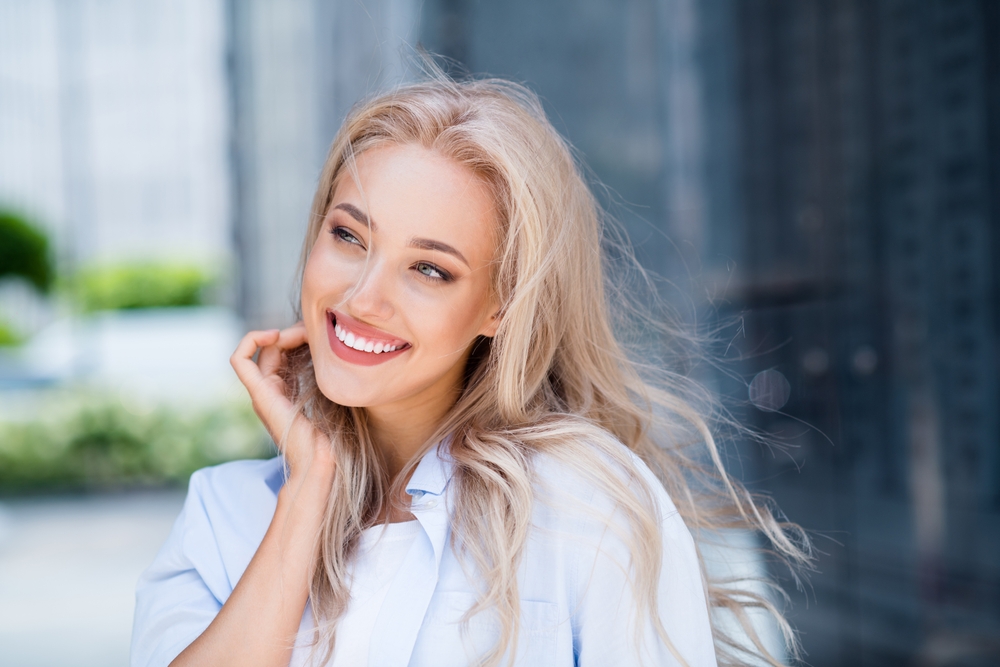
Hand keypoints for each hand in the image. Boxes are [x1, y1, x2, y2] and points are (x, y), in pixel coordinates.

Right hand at [230, 324, 335, 482]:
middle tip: (316, 332)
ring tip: (305, 334)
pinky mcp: (259, 394)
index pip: (282, 351)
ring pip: (260, 349)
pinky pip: (240, 360)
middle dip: (293, 333)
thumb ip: (326, 378)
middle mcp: (268, 390)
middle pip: (273, 348)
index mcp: (283, 390)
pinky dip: (251, 341)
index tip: (320, 336)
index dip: (297, 337)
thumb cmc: (332, 434)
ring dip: (281, 333)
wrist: (321, 460)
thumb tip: (337, 355)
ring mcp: (261, 392)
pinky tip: (275, 335)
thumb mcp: (331, 397)